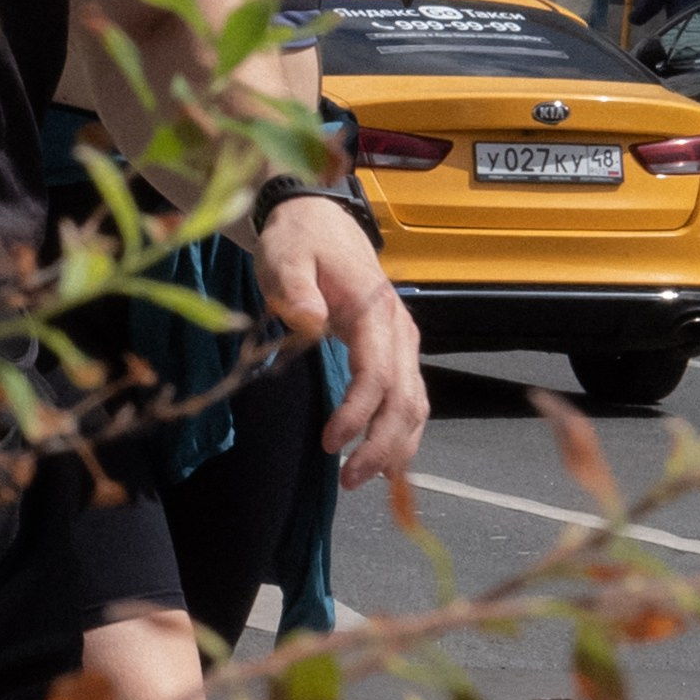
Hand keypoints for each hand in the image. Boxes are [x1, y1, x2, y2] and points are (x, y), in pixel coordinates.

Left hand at [254, 197, 426, 487]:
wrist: (318, 220)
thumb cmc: (298, 241)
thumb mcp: (285, 256)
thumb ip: (295, 289)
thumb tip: (310, 321)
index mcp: (374, 309)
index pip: (376, 372)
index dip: (358, 412)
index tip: (330, 443)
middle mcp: (398, 329)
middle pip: (405, 397)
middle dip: (382, 444)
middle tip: (348, 479)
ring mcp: (402, 341)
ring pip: (415, 403)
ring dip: (396, 446)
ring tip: (362, 478)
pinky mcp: (396, 350)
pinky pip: (409, 398)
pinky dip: (402, 433)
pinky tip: (385, 462)